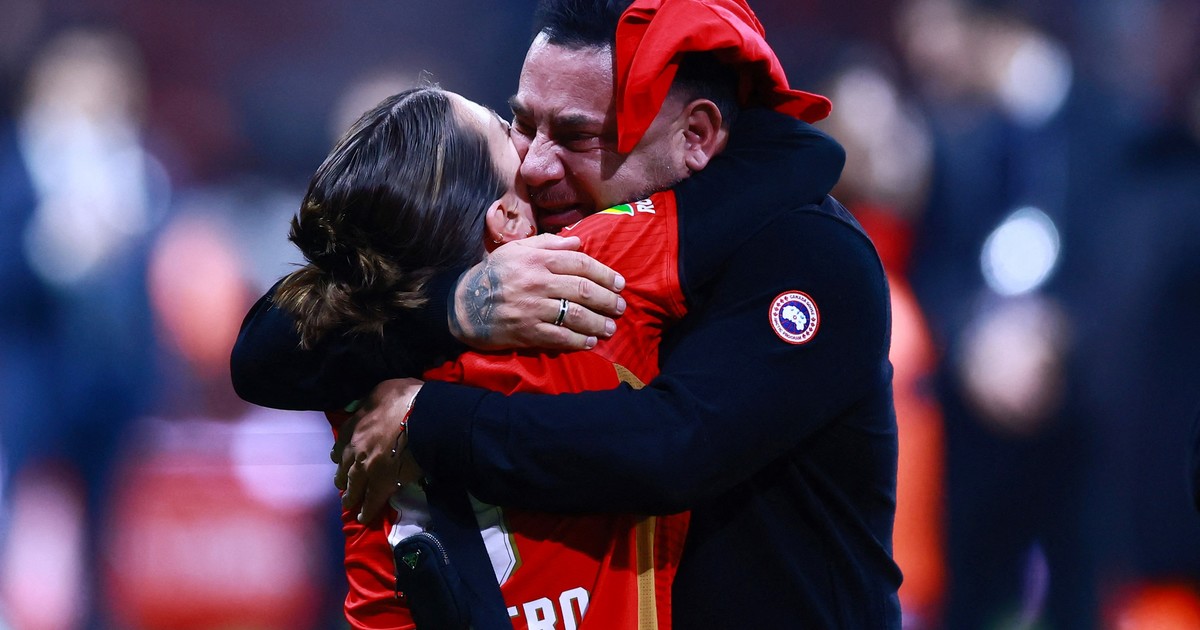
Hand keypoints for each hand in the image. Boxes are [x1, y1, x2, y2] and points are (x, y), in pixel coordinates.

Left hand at [333, 378, 425, 523]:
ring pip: (352, 486)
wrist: (424, 417)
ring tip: (349, 504)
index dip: (340, 451)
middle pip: (343, 466)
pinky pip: (371, 500)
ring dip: (350, 496)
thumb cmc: (408, 398)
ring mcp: (366, 467)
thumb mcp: (384, 390)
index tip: (338, 458)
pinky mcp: (382, 483)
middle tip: (343, 484)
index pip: (342, 440)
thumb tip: (370, 406)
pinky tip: (364, 517)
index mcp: (356, 424)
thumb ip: (372, 401)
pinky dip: (367, 510)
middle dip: (343, 476)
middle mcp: (355, 447)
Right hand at [449, 234, 625, 350]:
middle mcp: (537, 281)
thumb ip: (548, 243)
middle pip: (583, 290)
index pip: (580, 263)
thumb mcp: (517, 249)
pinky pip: (559, 337)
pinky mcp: (526, 331)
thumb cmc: (495, 273)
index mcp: (537, 258)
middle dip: (607, 300)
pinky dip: (578, 340)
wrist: (464, 304)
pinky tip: (590, 341)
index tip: (619, 283)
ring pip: (575, 315)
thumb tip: (578, 243)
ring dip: (598, 322)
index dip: (604, 274)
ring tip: (610, 327)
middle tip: (620, 306)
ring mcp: (532, 308)